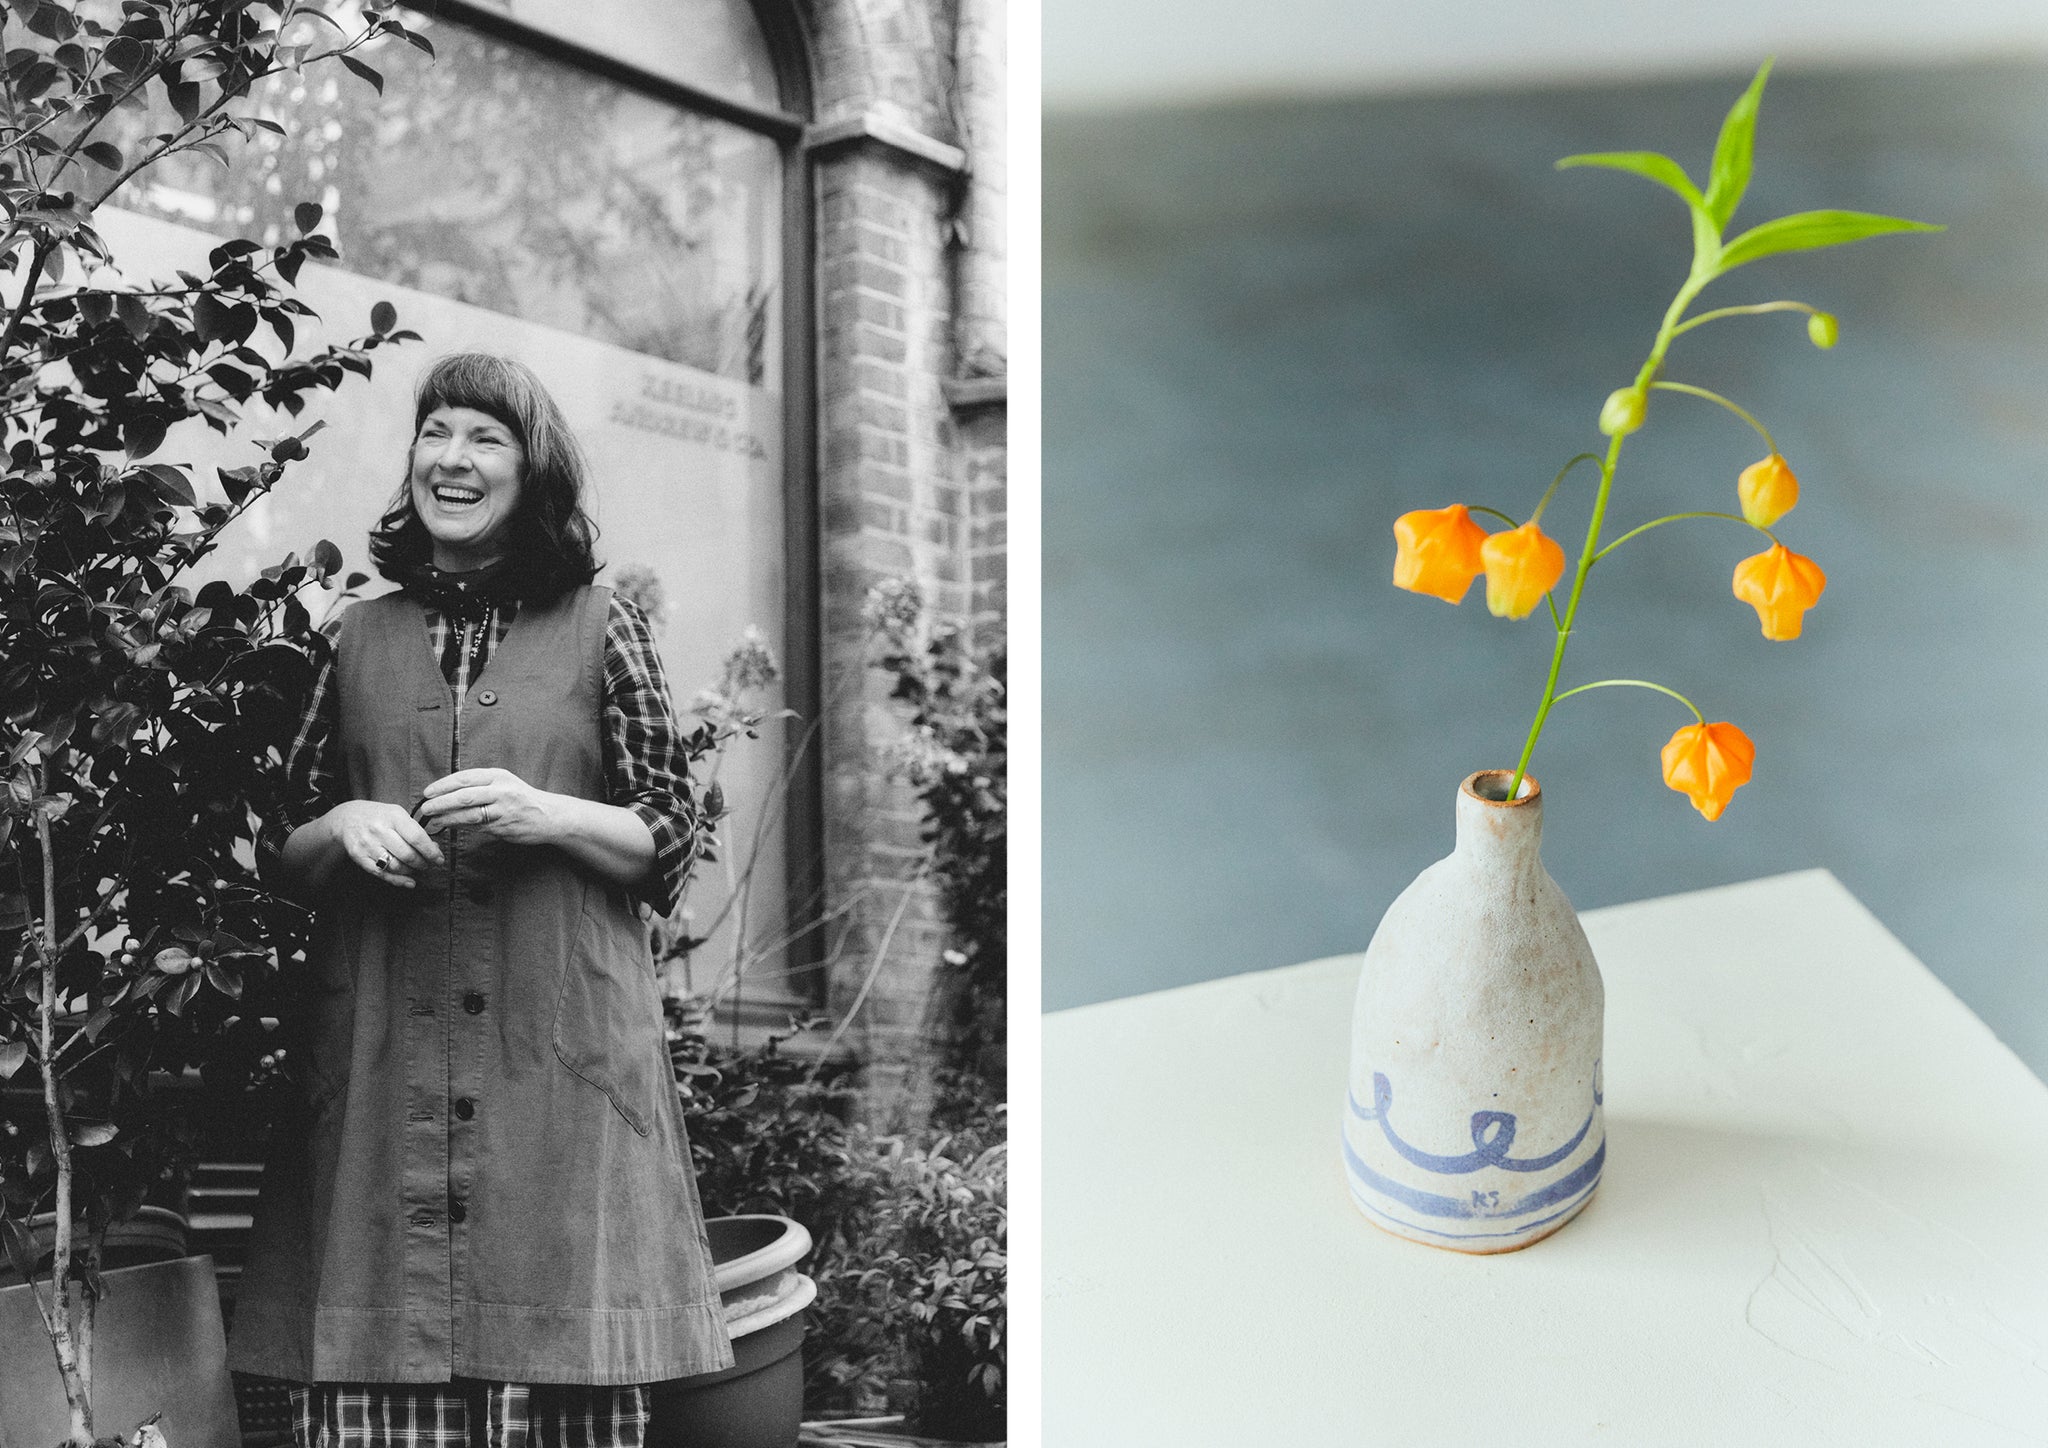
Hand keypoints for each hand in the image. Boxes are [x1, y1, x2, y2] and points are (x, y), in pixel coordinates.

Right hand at [327, 799, 444, 887]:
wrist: (347, 818)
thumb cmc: (379, 816)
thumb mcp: (398, 814)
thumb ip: (415, 831)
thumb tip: (434, 849)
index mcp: (393, 816)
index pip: (416, 837)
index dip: (431, 852)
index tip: (439, 859)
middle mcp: (379, 830)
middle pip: (407, 855)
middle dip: (422, 863)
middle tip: (428, 865)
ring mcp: (368, 844)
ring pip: (395, 866)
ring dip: (411, 871)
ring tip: (417, 869)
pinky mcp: (359, 857)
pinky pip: (382, 874)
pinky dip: (398, 880)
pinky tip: (409, 881)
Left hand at [416, 767, 558, 846]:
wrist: (550, 815)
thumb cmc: (522, 799)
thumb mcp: (504, 783)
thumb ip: (480, 786)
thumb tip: (448, 793)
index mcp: (498, 776)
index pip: (465, 777)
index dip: (443, 785)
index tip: (428, 791)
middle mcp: (501, 790)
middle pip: (464, 795)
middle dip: (441, 802)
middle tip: (425, 807)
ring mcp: (503, 809)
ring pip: (469, 813)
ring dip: (447, 818)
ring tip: (433, 821)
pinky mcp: (504, 826)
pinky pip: (477, 827)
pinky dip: (461, 827)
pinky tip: (450, 827)